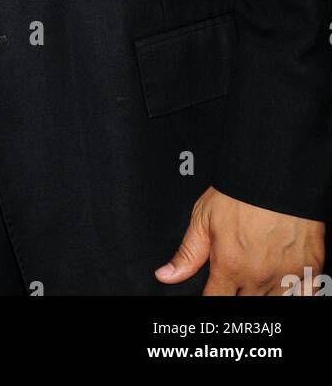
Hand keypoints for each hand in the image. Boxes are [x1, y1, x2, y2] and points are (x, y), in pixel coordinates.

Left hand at [155, 186, 324, 294]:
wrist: (277, 172)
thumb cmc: (240, 191)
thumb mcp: (203, 217)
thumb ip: (188, 253)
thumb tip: (166, 275)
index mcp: (230, 265)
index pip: (215, 300)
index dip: (212, 296)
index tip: (215, 289)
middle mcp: (258, 276)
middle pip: (245, 303)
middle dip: (238, 292)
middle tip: (239, 273)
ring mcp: (287, 275)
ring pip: (272, 302)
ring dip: (264, 292)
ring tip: (260, 271)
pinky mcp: (310, 268)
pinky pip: (305, 296)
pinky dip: (296, 292)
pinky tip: (286, 280)